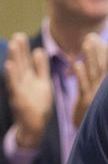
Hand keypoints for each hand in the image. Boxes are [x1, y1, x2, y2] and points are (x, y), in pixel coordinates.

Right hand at [4, 33, 52, 147]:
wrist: (34, 127)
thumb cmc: (38, 105)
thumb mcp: (42, 83)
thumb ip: (41, 68)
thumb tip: (39, 50)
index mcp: (29, 79)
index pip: (26, 61)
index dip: (23, 50)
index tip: (20, 36)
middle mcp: (22, 83)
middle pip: (20, 64)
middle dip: (18, 50)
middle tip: (17, 35)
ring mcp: (19, 91)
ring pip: (16, 72)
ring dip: (14, 58)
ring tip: (13, 45)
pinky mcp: (18, 99)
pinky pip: (14, 86)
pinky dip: (11, 76)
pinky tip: (9, 65)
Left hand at [72, 33, 107, 127]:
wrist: (93, 138)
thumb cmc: (92, 114)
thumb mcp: (96, 97)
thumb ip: (96, 81)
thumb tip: (94, 68)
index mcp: (105, 85)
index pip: (105, 64)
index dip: (101, 51)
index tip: (97, 38)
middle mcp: (103, 87)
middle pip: (100, 64)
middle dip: (96, 49)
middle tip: (91, 35)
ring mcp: (96, 94)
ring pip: (93, 72)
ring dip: (90, 56)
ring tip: (87, 42)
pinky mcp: (87, 102)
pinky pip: (83, 86)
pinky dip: (80, 75)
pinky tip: (76, 65)